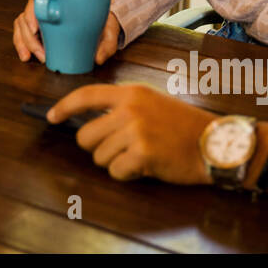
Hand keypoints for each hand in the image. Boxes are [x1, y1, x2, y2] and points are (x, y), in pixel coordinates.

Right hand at [14, 0, 120, 65]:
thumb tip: (97, 58)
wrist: (102, 26)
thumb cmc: (102, 24)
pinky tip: (26, 56)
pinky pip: (22, 34)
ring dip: (23, 43)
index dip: (31, 13)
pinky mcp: (38, 30)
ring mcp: (40, 18)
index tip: (35, 29)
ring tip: (30, 57)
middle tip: (41, 53)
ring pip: (21, 26)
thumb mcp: (108, 32)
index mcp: (61, 0)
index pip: (37, 0)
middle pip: (25, 16)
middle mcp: (47, 7)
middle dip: (29, 38)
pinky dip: (21, 45)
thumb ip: (107, 45)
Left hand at [47, 83, 212, 184]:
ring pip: (99, 157)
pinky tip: (146, 166)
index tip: (52, 117)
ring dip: (116, 162)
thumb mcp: (152, 103)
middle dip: (98, 149)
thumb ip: (123, 107)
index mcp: (130, 93)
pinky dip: (128, 174)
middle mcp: (129, 108)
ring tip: (141, 155)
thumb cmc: (183, 126)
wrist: (215, 142)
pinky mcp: (142, 153)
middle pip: (86, 136)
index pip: (86, 95)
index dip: (64, 107)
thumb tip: (89, 122)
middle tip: (122, 150)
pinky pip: (115, 171)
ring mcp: (135, 130)